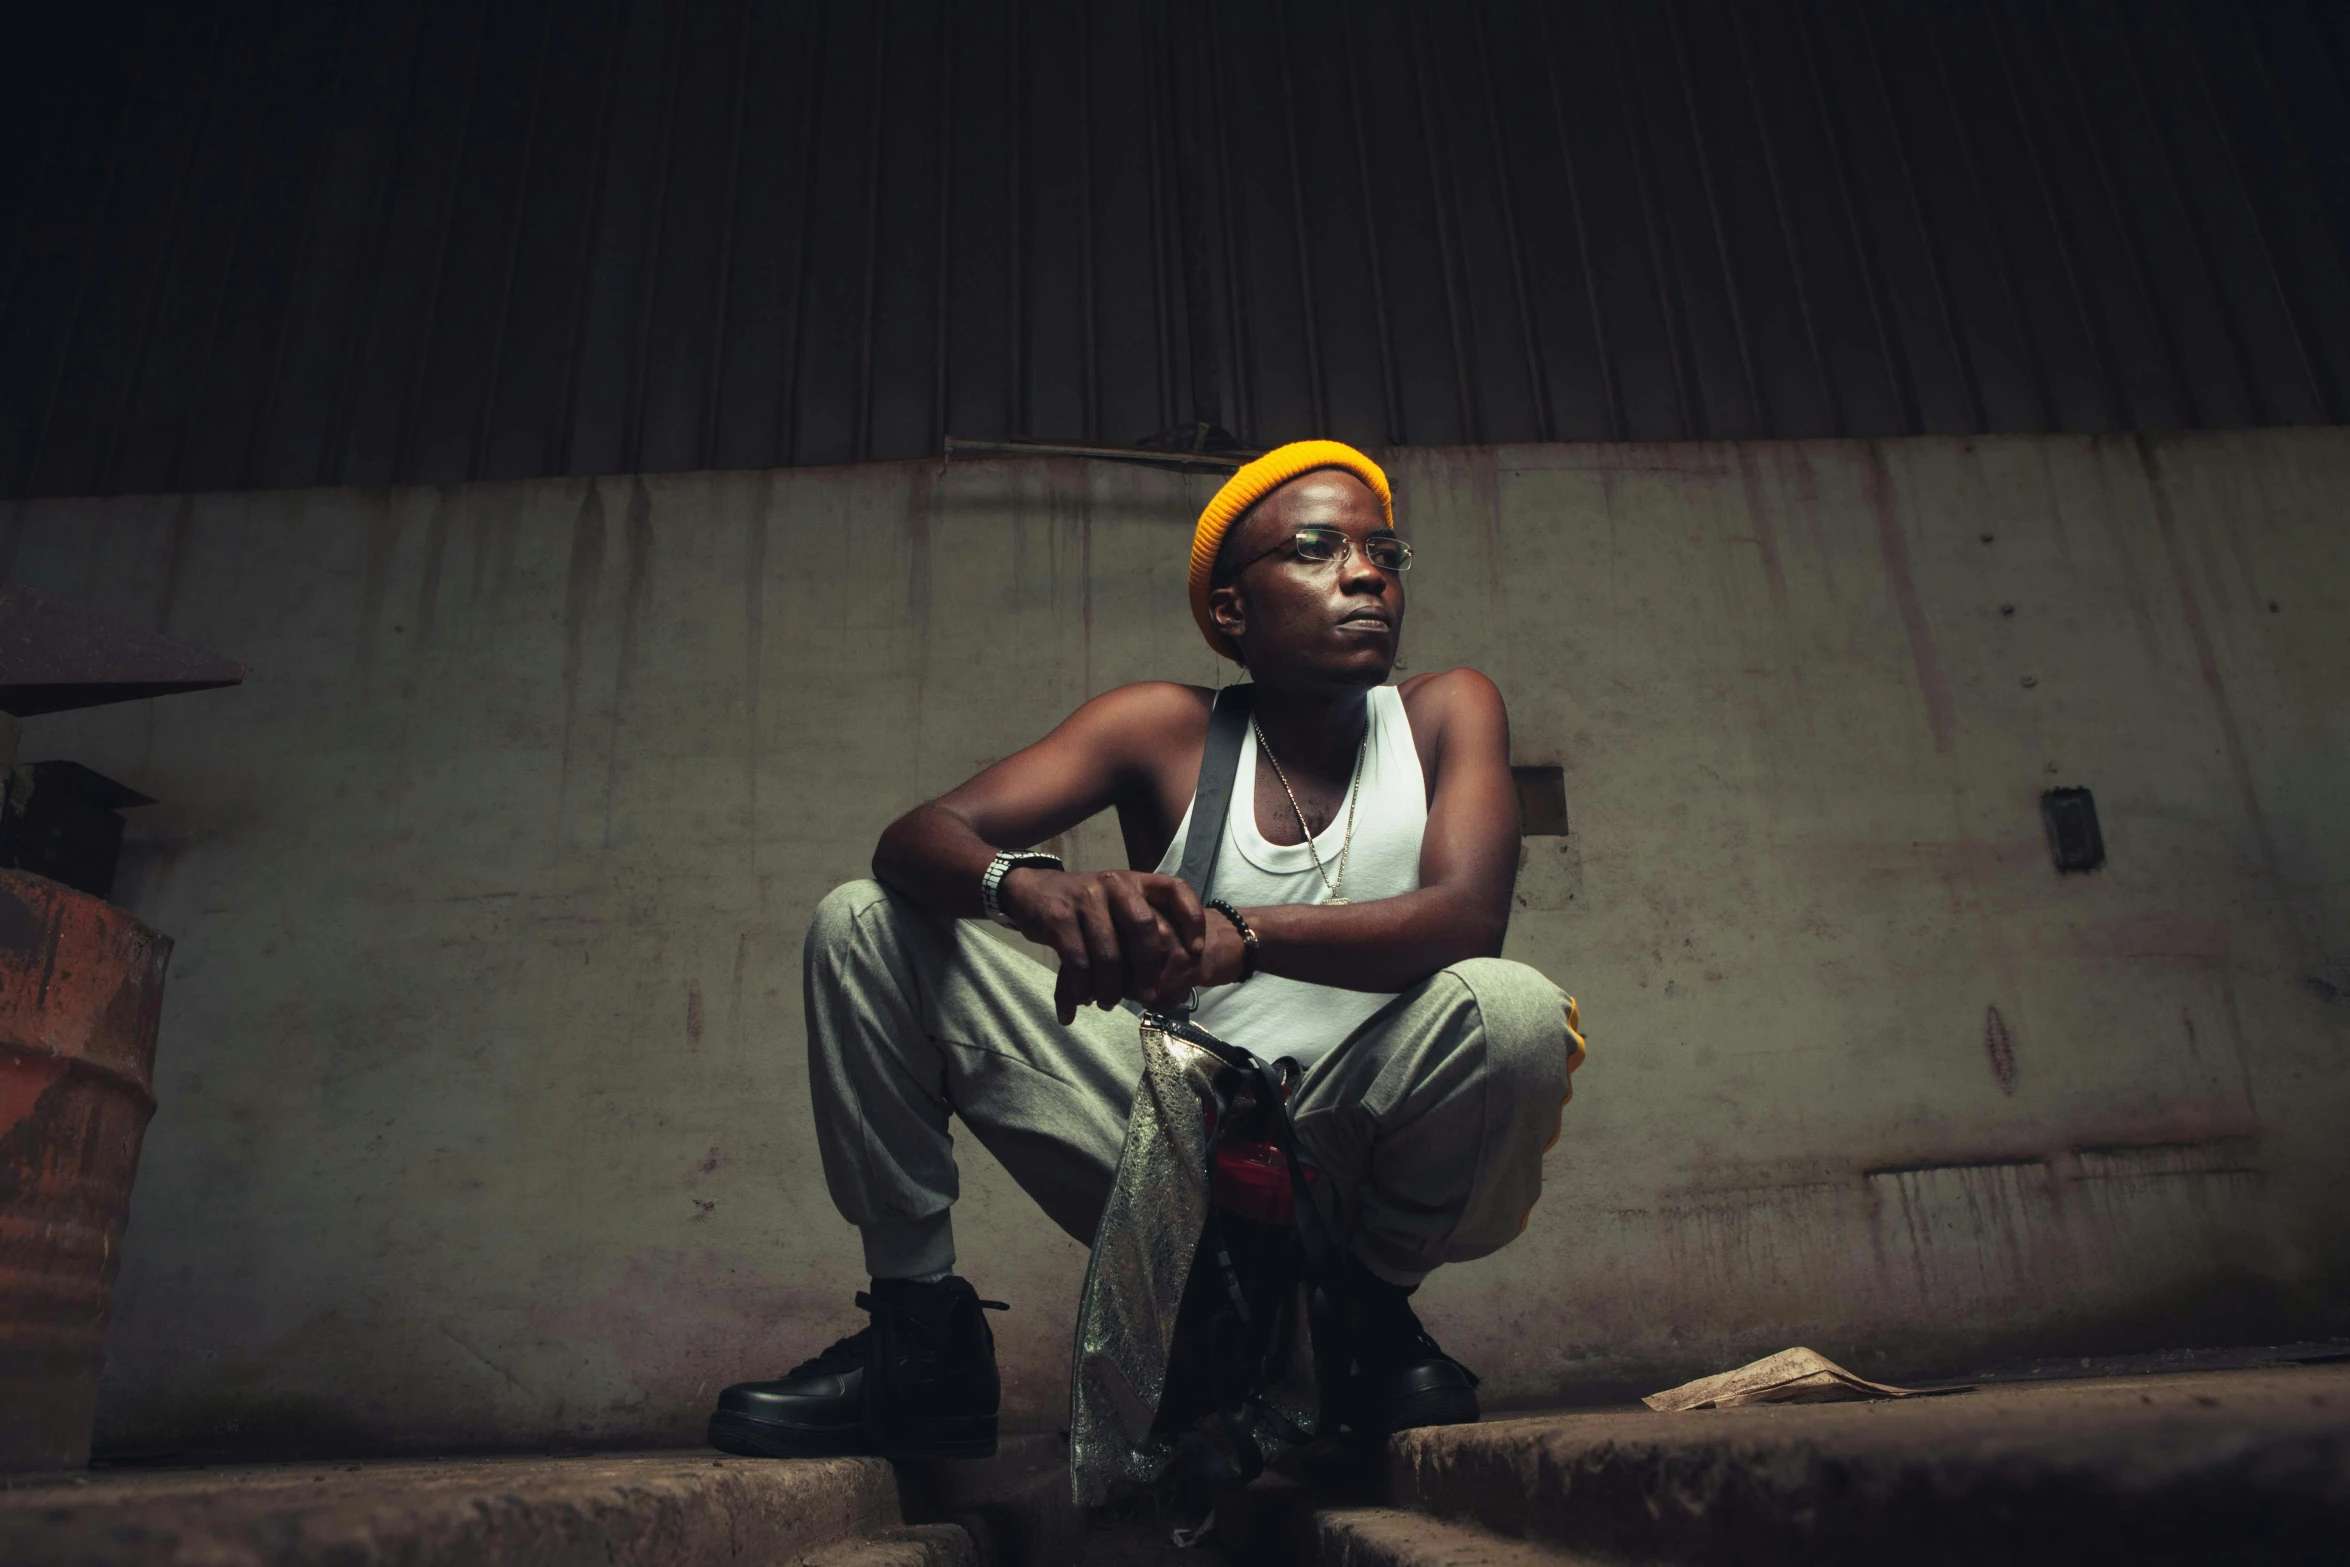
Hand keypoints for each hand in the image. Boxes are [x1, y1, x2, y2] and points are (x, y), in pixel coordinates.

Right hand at [999, 868, 1209, 1023]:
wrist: (1034, 891)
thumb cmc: (1087, 906)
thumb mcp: (1118, 903)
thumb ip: (1145, 924)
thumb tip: (1184, 965)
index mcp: (1135, 881)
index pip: (1175, 888)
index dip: (1191, 918)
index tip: (1195, 951)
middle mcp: (1114, 884)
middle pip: (1143, 928)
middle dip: (1149, 969)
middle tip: (1148, 996)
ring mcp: (1086, 899)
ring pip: (1109, 954)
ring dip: (1111, 987)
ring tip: (1109, 1002)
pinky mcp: (1060, 918)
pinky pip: (1078, 961)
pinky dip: (1083, 987)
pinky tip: (1084, 998)